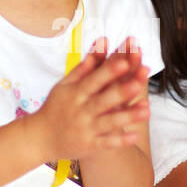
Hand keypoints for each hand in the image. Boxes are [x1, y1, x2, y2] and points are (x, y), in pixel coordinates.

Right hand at [28, 43, 148, 160]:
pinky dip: (120, 140)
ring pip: (109, 122)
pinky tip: (135, 135)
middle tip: (138, 84)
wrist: (40, 138)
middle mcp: (81, 110)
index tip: (124, 62)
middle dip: (121, 92)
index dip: (109, 72)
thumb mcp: (64, 85)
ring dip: (128, 116)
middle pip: (104, 100)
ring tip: (147, 110)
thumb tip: (102, 41)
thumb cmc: (55, 107)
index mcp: (75, 93)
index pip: (94, 80)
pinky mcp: (90, 145)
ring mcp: (86, 129)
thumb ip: (84, 66)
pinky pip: (107, 143)